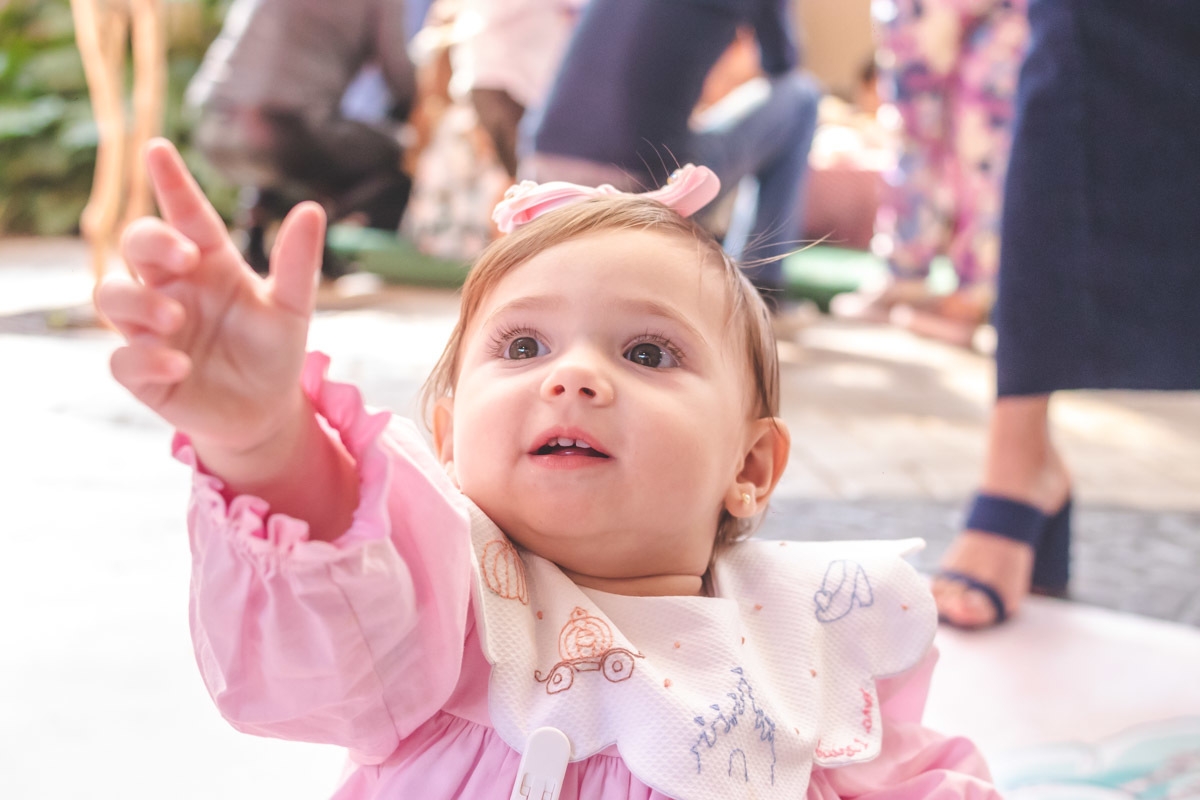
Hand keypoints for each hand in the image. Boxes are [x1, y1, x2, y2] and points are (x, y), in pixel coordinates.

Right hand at [97, 138, 324, 456]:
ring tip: (174, 318)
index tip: (159, 149)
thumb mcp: (293, 307)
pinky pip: (123, 360)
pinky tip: (179, 365)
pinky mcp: (143, 374)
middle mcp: (173, 288)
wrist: (265, 411)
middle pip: (137, 244)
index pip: (186, 214)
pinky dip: (145, 360)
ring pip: (112, 296)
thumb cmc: (273, 349)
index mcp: (209, 262)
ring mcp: (152, 329)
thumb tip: (312, 209)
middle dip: (151, 241)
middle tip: (185, 256)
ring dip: (138, 302)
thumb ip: (298, 263)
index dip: (172, 183)